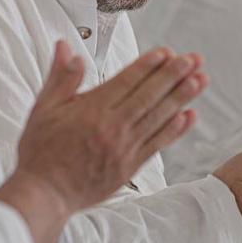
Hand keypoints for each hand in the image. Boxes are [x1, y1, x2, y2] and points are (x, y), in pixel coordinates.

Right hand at [0, 42, 205, 242]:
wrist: (44, 194)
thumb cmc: (40, 152)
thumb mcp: (43, 109)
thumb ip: (60, 77)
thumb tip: (67, 48)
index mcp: (91, 109)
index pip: (127, 81)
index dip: (149, 65)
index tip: (167, 53)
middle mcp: (112, 127)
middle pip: (149, 95)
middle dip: (174, 75)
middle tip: (194, 59)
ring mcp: (124, 148)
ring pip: (159, 117)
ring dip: (182, 97)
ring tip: (201, 80)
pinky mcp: (130, 167)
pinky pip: (158, 144)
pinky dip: (175, 130)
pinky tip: (189, 116)